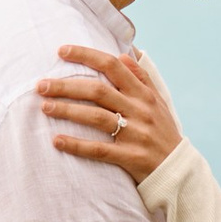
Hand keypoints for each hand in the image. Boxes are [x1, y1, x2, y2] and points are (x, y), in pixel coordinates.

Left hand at [38, 43, 182, 182]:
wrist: (179, 170)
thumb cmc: (163, 132)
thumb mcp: (159, 101)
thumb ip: (142, 77)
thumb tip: (125, 54)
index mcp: (144, 94)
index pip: (113, 65)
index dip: (86, 55)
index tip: (61, 51)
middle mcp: (140, 110)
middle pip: (98, 91)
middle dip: (67, 85)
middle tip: (41, 85)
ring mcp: (136, 134)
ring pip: (96, 117)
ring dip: (68, 110)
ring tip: (44, 107)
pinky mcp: (131, 157)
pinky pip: (99, 150)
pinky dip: (77, 145)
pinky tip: (57, 140)